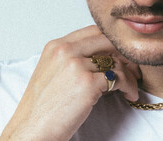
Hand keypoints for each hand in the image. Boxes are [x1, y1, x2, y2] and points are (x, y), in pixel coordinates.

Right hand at [0, 25, 140, 140]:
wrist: (30, 132)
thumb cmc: (42, 107)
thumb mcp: (53, 72)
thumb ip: (74, 59)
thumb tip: (103, 59)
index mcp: (56, 46)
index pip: (92, 31)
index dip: (110, 41)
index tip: (119, 54)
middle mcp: (65, 50)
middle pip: (106, 40)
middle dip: (123, 53)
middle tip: (133, 67)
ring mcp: (76, 65)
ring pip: (115, 60)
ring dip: (129, 73)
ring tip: (132, 84)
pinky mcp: (86, 83)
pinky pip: (118, 78)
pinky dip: (128, 86)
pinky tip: (129, 94)